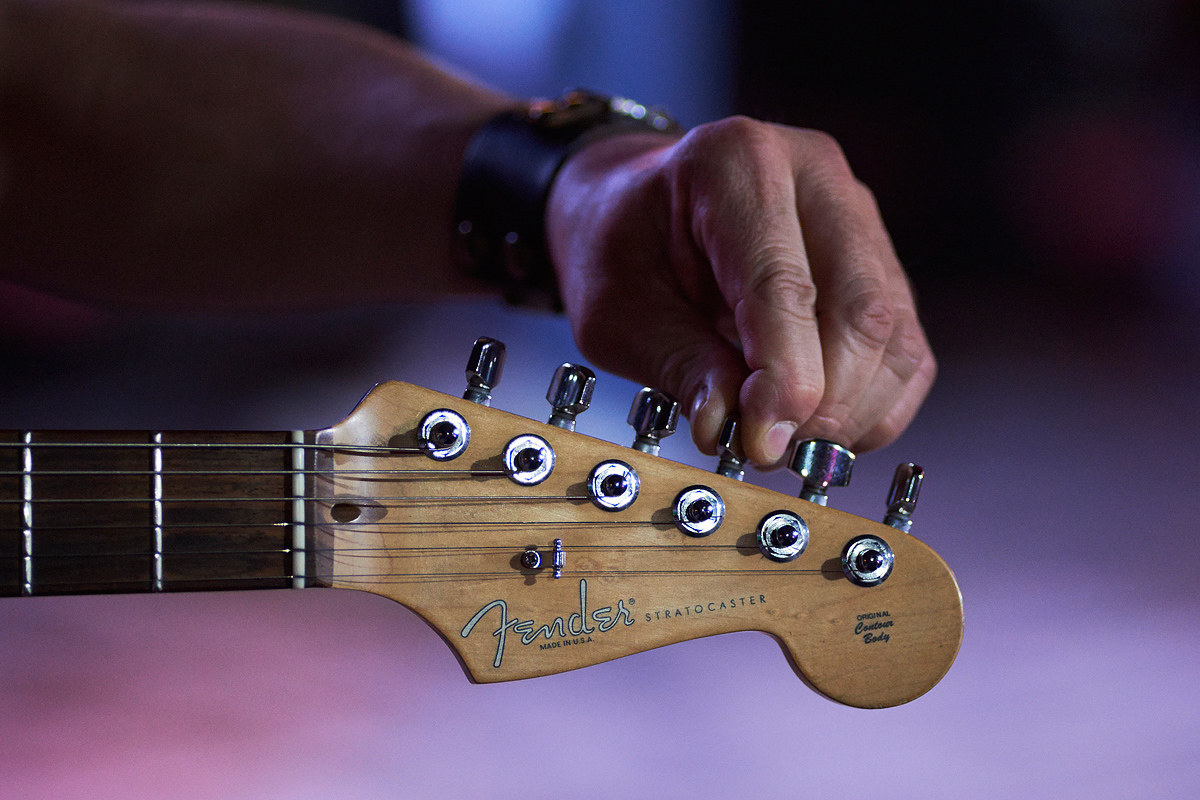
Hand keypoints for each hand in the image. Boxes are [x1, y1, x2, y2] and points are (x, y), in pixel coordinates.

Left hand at [545, 116, 934, 465]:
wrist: (631, 208)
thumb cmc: (617, 247)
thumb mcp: (614, 310)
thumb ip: (678, 363)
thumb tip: (730, 426)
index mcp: (736, 162)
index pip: (783, 283)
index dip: (782, 377)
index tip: (762, 441)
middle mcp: (815, 175)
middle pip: (862, 308)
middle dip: (824, 402)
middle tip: (768, 449)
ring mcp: (857, 217)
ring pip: (895, 336)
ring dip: (850, 412)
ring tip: (784, 442)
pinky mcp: (879, 263)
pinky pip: (905, 352)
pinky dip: (872, 407)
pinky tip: (818, 429)